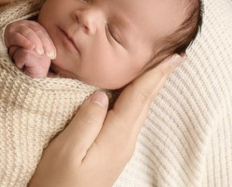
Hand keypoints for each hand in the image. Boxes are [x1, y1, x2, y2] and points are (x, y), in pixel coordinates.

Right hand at [5, 20, 55, 77]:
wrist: (17, 68)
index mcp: (37, 27)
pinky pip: (17, 36)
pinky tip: (30, 47)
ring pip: (27, 31)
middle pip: (37, 30)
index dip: (49, 44)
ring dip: (34, 41)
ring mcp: (17, 27)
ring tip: (39, 52)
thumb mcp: (41, 54)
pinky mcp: (9, 33)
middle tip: (47, 54)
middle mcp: (27, 24)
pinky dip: (24, 41)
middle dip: (43, 43)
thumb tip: (55, 49)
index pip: (44, 33)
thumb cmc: (31, 61)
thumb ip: (47, 47)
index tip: (53, 56)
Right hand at [28, 54, 184, 186]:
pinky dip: (137, 101)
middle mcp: (124, 143)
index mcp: (115, 138)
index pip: (140, 98)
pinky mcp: (112, 153)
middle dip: (159, 78)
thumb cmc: (56, 182)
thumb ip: (85, 120)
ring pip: (139, 111)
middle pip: (145, 103)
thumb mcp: (66, 149)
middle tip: (174, 56)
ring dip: (150, 89)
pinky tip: (133, 96)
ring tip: (158, 70)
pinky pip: (129, 119)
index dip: (156, 75)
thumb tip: (99, 94)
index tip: (175, 56)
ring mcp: (120, 150)